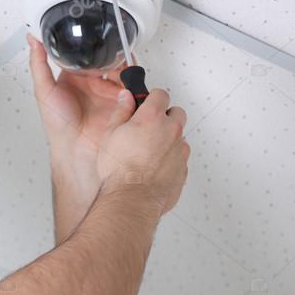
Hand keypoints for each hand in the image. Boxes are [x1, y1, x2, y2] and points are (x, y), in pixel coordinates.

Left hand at [26, 32, 136, 160]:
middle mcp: (92, 83)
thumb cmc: (58, 124)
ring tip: (119, 58)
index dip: (88, 42)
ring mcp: (108, 91)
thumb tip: (33, 40)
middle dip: (110, 49)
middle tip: (111, 43)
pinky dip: (134, 76)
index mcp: (74, 78)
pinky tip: (129, 73)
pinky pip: (132, 83)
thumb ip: (39, 64)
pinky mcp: (122, 100)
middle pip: (105, 58)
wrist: (77, 147)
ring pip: (121, 67)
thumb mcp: (44, 90)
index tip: (92, 29)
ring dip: (123, 60)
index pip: (84, 54)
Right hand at [97, 88, 190, 215]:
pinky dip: (170, 159)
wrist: (131, 199)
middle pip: (177, 113)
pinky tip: (153, 167)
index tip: (145, 104)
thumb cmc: (119, 170)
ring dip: (167, 140)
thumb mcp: (110, 134)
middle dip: (165, 117)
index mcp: (152, 118)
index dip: (151, 98)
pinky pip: (179, 157)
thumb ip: (121, 111)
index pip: (160, 94)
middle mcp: (171, 131)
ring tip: (147, 153)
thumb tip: (126, 98)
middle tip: (148, 128)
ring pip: (179, 137)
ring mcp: (180, 150)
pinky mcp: (184, 168)